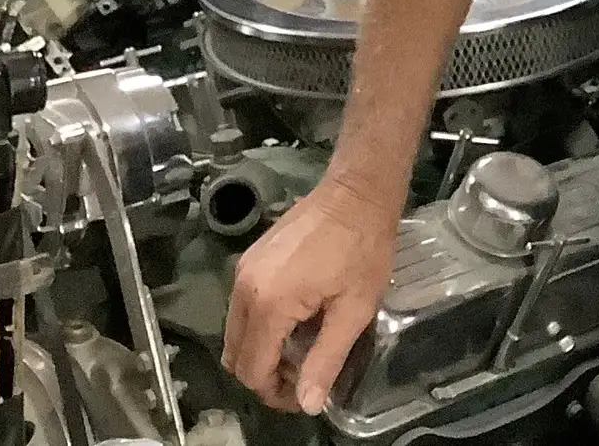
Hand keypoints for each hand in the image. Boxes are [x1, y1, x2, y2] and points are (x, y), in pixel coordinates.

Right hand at [222, 178, 400, 413]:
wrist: (356, 193)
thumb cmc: (363, 249)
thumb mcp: (355, 309)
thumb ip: (326, 359)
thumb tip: (306, 404)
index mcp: (269, 304)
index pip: (252, 369)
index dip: (274, 393)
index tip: (302, 395)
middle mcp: (244, 289)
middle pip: (235, 355)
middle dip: (264, 375)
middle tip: (301, 376)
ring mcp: (242, 272)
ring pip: (235, 333)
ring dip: (261, 351)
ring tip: (301, 350)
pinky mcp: (248, 260)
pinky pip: (241, 308)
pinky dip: (259, 326)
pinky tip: (294, 322)